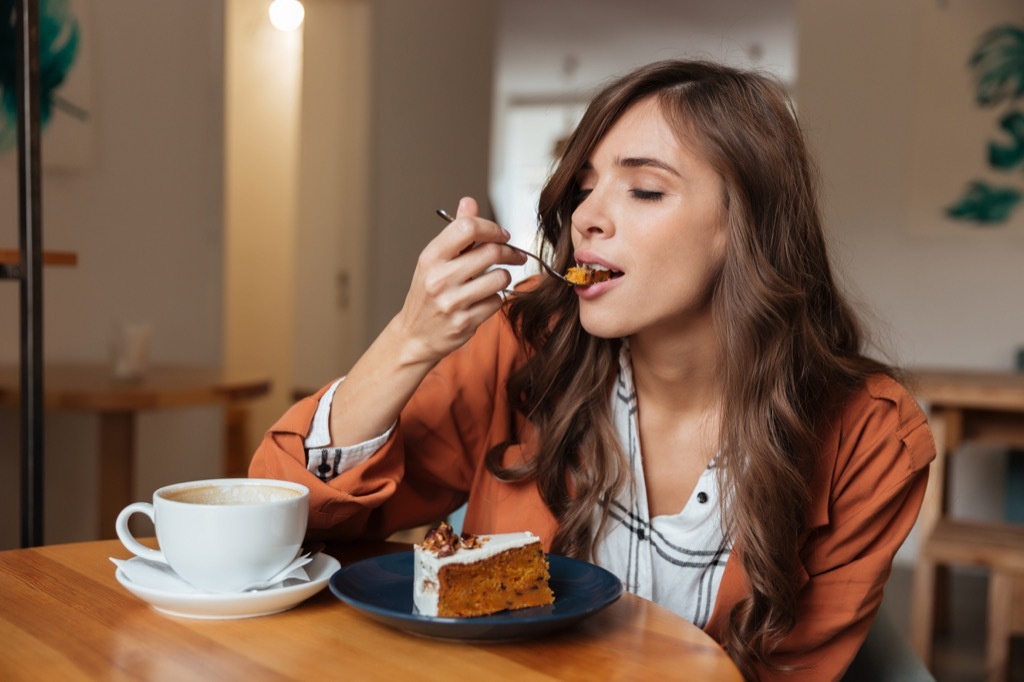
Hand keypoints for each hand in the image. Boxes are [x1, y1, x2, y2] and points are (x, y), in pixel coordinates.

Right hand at [392, 197, 526, 365]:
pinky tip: (484, 300)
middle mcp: (439, 278)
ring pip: (500, 278)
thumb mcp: (434, 261)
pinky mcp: (465, 323)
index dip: (492, 228)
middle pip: (491, 252)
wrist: (414, 336)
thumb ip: (455, 233)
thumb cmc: (427, 295)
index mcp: (430, 257)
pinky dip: (496, 299)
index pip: (467, 227)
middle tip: (514, 255)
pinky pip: (497, 302)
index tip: (502, 235)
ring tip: (495, 280)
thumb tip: (469, 202)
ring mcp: (452, 302)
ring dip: (503, 277)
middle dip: (510, 252)